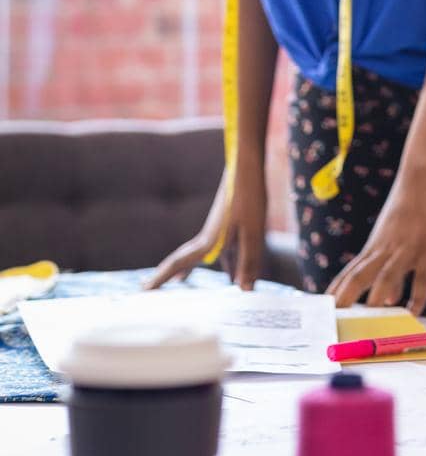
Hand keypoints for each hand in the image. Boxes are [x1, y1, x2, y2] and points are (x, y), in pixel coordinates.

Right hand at [144, 164, 265, 291]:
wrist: (247, 163)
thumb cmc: (250, 197)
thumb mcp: (254, 232)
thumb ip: (249, 262)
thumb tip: (244, 292)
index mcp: (209, 241)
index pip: (179, 263)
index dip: (161, 278)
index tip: (142, 291)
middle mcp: (208, 236)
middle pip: (181, 260)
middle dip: (166, 274)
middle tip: (146, 287)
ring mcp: (216, 229)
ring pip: (198, 255)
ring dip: (187, 269)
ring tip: (178, 282)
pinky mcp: (227, 223)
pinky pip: (216, 250)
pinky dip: (216, 264)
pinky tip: (229, 272)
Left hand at [327, 174, 425, 315]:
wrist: (422, 176)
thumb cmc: (407, 207)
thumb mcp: (392, 236)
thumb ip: (389, 270)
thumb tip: (389, 300)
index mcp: (373, 247)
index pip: (348, 274)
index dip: (335, 294)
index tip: (323, 314)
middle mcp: (384, 250)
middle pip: (358, 276)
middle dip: (346, 299)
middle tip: (334, 322)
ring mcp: (405, 249)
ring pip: (386, 274)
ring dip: (377, 295)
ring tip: (370, 317)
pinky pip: (422, 277)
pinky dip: (418, 296)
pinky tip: (414, 312)